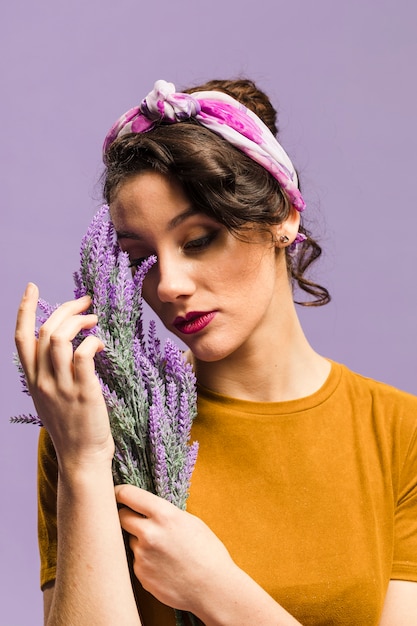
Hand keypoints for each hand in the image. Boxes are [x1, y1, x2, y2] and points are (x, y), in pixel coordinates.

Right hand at [15, 283, 113, 467]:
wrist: (82, 459)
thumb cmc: (72, 427)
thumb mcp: (50, 399)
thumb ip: (49, 374)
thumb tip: (59, 347)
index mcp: (33, 380)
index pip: (21, 338)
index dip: (24, 309)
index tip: (32, 288)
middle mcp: (43, 381)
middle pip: (44, 331)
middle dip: (65, 309)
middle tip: (85, 302)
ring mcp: (62, 387)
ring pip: (60, 338)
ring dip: (79, 321)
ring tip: (94, 320)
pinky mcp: (84, 392)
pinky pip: (83, 355)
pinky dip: (92, 341)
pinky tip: (101, 343)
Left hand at [115, 485, 236, 613]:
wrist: (213, 588)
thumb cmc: (207, 552)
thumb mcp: (190, 521)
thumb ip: (165, 514)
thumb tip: (146, 510)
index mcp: (164, 515)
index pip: (128, 494)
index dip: (120, 492)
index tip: (116, 493)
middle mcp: (148, 533)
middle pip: (121, 516)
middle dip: (126, 515)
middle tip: (135, 519)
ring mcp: (142, 556)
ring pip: (130, 540)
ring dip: (139, 541)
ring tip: (162, 550)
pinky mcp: (140, 575)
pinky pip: (136, 560)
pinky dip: (145, 560)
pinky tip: (163, 566)